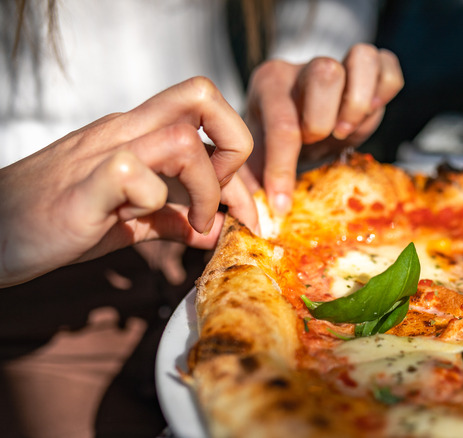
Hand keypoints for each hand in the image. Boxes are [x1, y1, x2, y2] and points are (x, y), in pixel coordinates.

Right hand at [0, 77, 257, 286]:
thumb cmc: (59, 221)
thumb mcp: (128, 221)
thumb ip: (173, 220)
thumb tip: (218, 230)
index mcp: (138, 133)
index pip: (207, 110)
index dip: (238, 154)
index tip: (239, 207)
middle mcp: (125, 131)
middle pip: (202, 95)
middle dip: (237, 145)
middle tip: (226, 199)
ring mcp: (104, 154)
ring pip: (182, 139)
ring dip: (207, 187)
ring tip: (196, 222)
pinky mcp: (83, 187)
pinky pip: (133, 174)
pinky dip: (153, 201)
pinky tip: (140, 219)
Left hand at [242, 43, 402, 215]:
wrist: (298, 123)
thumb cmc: (275, 144)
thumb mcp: (254, 161)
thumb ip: (249, 185)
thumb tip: (257, 221)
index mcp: (269, 85)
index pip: (281, 124)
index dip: (283, 169)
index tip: (283, 205)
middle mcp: (303, 67)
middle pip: (326, 73)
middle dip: (326, 119)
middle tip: (321, 142)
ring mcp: (339, 62)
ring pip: (362, 58)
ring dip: (360, 102)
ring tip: (347, 129)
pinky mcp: (368, 67)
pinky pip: (387, 64)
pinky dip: (385, 91)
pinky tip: (370, 114)